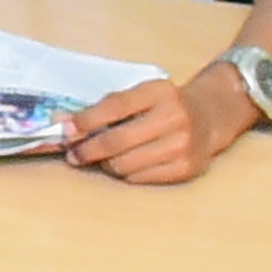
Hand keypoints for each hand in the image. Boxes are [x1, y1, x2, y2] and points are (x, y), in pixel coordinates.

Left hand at [56, 66, 252, 185]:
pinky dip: (126, 173)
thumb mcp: (140, 96)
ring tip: (103, 158)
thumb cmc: (164, 105)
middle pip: (117, 141)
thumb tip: (61, 122)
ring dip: (106, 164)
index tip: (64, 130)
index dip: (85, 121)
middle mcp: (174, 118)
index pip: (114, 107)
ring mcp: (182, 145)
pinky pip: (139, 178)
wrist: (211, 116)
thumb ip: (103, 108)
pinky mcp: (186, 169)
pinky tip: (128, 164)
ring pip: (125, 164)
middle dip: (87, 150)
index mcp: (159, 93)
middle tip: (73, 155)